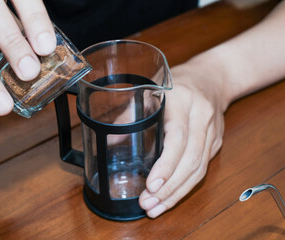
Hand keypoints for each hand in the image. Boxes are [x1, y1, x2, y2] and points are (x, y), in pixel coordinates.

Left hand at [139, 60, 227, 217]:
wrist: (212, 77)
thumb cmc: (177, 82)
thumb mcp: (149, 89)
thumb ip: (129, 114)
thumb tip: (108, 142)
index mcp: (183, 103)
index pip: (178, 139)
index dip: (166, 165)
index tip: (151, 185)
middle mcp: (202, 118)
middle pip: (191, 161)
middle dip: (169, 188)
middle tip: (148, 203)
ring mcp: (212, 132)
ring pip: (199, 170)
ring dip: (177, 193)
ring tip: (156, 207)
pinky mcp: (216, 143)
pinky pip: (203, 169)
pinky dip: (186, 186)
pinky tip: (170, 197)